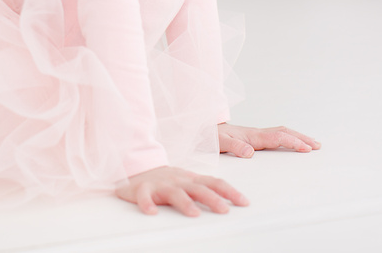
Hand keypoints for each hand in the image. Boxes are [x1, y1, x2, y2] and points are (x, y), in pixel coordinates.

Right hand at [115, 166, 247, 216]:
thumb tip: (229, 203)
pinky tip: (152, 212)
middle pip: (197, 188)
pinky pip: (144, 196)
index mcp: (191, 179)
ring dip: (185, 203)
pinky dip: (147, 203)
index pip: (214, 183)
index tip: (243, 202)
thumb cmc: (166, 179)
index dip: (229, 192)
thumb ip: (205, 189)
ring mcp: (160, 184)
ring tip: (194, 214)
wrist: (137, 168)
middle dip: (212, 199)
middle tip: (224, 210)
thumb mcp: (188, 181)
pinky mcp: (142, 189)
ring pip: (174, 193)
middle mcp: (178, 181)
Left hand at [218, 123, 320, 157]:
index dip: (292, 142)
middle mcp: (256, 133)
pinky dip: (288, 138)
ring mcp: (256, 134)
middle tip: (317, 146)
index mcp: (252, 136)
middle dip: (301, 138)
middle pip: (284, 132)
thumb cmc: (211, 136)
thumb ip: (233, 147)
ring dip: (298, 137)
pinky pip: (276, 136)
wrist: (203, 128)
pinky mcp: (254, 137)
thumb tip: (249, 152)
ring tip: (313, 144)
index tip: (306, 148)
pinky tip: (292, 143)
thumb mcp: (219, 143)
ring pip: (281, 132)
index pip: (277, 137)